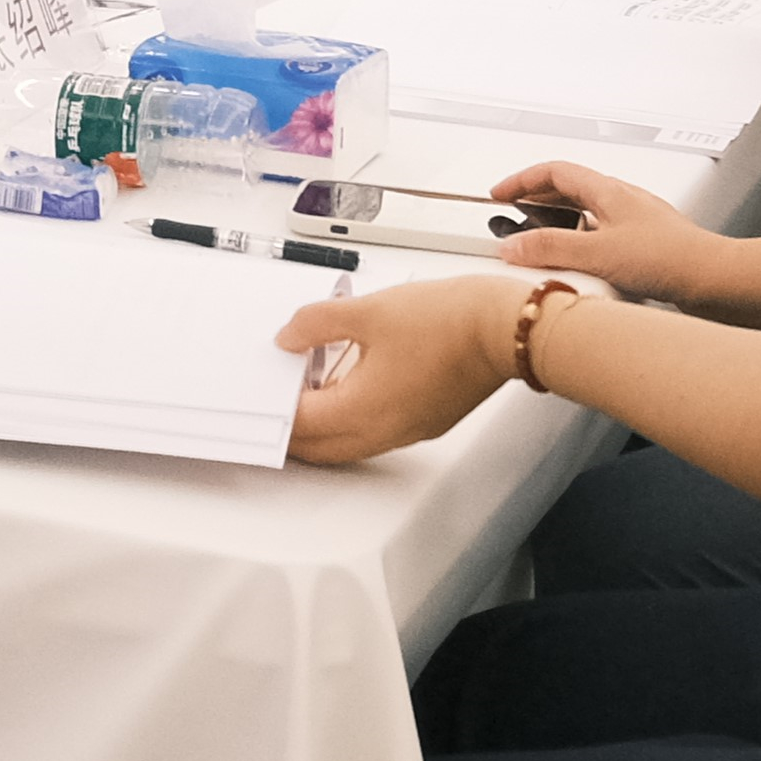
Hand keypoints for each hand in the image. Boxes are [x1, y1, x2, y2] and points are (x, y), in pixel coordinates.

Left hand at [278, 274, 522, 464]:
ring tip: (305, 391)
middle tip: (270, 402)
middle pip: (321, 448)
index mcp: (362, 411)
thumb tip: (288, 338)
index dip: (272, 411)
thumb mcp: (367, 311)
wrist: (505, 328)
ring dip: (322, 428)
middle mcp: (383, 432)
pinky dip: (351, 420)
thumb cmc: (447, 320)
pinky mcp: (425, 421)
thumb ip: (317, 325)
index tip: (255, 394)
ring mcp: (406, 431)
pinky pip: (375, 434)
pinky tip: (347, 386)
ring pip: (348, 446)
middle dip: (291, 431)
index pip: (300, 426)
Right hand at [485, 158, 724, 304]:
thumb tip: (512, 246)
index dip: (522, 180)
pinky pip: (602, 235)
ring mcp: (635, 221)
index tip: (500, 193)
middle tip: (514, 215)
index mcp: (608, 191)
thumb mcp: (597, 253)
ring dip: (559, 222)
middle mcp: (622, 200)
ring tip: (542, 243)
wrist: (716, 279)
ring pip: (587, 213)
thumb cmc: (671, 258)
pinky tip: (581, 267)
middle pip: (570, 188)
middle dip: (537, 199)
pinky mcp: (645, 245)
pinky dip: (581, 242)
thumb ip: (551, 248)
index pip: (554, 171)